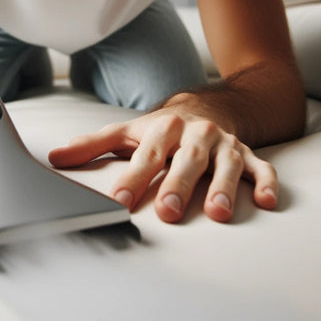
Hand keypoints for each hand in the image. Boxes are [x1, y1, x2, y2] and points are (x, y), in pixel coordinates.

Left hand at [48, 107, 277, 222]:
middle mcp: (195, 135)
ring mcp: (224, 145)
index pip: (145, 156)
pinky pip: (261, 167)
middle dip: (179, 185)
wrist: (210, 106)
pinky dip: (267, 182)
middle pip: (187, 160)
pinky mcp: (248, 154)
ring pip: (226, 165)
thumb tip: (54, 157)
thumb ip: (92, 147)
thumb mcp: (127, 133)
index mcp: (163, 129)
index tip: (118, 201)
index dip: (132, 178)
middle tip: (169, 211)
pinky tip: (267, 201)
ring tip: (218, 213)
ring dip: (224, 187)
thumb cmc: (163, 130)